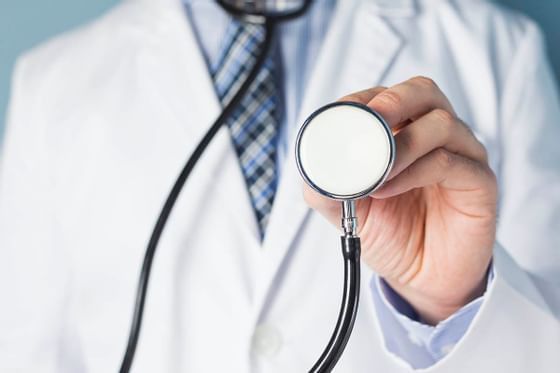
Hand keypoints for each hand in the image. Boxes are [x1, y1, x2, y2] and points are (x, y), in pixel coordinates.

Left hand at [303, 77, 496, 323]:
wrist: (422, 278)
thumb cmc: (390, 234)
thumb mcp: (347, 209)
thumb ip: (328, 185)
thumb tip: (312, 164)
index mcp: (404, 132)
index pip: (387, 96)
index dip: (363, 99)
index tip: (341, 114)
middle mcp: (435, 136)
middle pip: (423, 92)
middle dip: (393, 101)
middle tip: (370, 121)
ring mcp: (462, 155)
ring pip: (440, 124)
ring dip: (402, 144)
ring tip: (375, 175)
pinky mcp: (479, 182)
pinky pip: (450, 163)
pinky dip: (414, 171)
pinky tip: (387, 189)